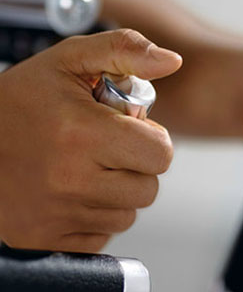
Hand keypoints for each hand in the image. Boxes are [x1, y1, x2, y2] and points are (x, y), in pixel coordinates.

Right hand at [0, 29, 181, 251]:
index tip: (131, 131)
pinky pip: (101, 235)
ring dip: (118, 192)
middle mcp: (69, 181)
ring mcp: (55, 217)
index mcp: (82, 133)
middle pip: (148, 188)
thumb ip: (125, 51)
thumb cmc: (22, 100)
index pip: (161, 154)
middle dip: (137, 167)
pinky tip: (72, 192)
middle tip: (108, 149)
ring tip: (87, 168)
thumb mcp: (70, 60)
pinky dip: (95, 215)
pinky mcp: (44, 240)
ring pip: (127, 214)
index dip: (153, 140)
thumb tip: (173, 61)